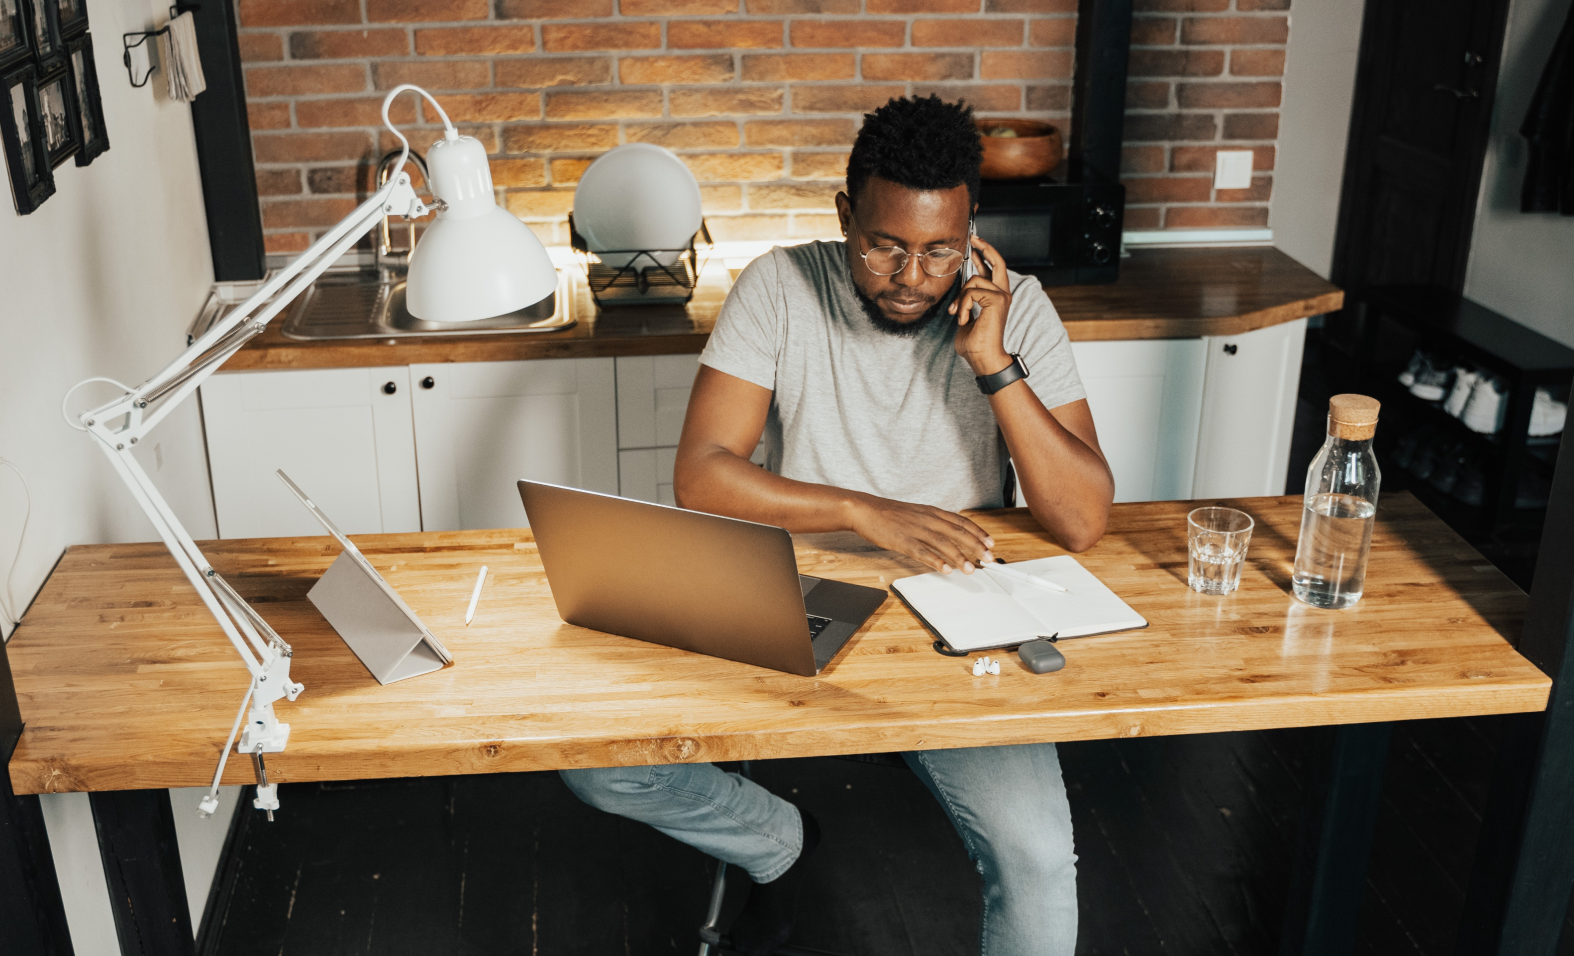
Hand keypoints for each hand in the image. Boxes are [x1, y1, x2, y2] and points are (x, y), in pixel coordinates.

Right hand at [848, 494, 994, 573]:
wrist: (865, 510)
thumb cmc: (889, 513)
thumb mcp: (916, 512)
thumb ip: (933, 522)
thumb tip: (950, 534)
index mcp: (932, 512)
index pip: (961, 522)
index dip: (978, 533)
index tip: (990, 543)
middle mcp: (927, 519)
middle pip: (957, 533)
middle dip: (976, 546)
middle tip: (989, 558)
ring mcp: (915, 530)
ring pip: (943, 543)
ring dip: (959, 557)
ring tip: (970, 569)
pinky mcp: (903, 541)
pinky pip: (922, 552)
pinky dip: (936, 561)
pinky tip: (946, 569)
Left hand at [948, 233, 1012, 377]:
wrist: (983, 358)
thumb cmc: (975, 344)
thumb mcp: (966, 317)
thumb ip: (966, 302)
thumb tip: (959, 293)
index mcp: (996, 297)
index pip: (993, 269)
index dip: (984, 255)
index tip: (974, 245)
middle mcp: (1003, 294)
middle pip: (997, 262)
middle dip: (985, 247)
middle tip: (973, 238)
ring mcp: (1002, 296)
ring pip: (973, 281)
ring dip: (960, 299)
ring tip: (959, 316)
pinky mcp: (997, 300)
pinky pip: (970, 292)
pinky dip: (962, 306)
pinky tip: (963, 319)